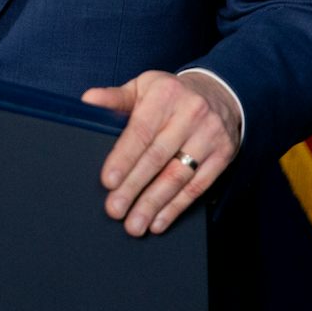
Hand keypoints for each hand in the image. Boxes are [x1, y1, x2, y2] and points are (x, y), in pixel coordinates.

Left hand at [80, 70, 239, 236]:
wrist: (218, 93)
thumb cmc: (170, 95)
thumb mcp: (143, 87)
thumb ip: (115, 98)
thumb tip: (88, 101)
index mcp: (165, 95)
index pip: (141, 131)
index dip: (124, 158)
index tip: (108, 181)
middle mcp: (191, 113)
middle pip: (158, 157)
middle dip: (134, 187)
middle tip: (115, 209)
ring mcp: (210, 135)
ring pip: (178, 176)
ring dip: (154, 204)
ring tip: (135, 224)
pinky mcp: (223, 155)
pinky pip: (198, 186)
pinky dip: (176, 207)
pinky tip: (159, 221)